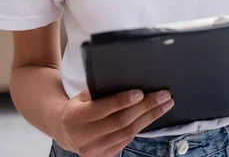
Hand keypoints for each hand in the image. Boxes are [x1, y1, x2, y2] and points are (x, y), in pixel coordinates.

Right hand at [57, 88, 173, 156]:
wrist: (64, 130)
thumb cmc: (79, 106)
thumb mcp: (83, 95)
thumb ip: (101, 91)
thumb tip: (129, 78)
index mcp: (77, 117)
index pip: (104, 109)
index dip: (123, 101)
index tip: (141, 93)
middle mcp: (84, 136)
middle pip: (121, 121)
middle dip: (146, 107)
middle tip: (164, 96)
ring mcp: (94, 150)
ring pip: (127, 132)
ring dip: (149, 118)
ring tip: (165, 105)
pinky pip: (126, 141)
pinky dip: (140, 127)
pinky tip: (151, 116)